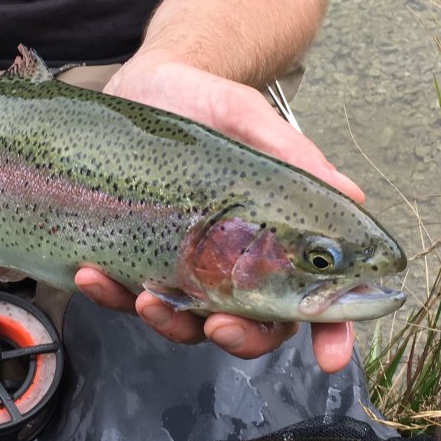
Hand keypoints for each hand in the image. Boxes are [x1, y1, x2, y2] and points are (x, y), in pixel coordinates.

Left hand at [77, 53, 364, 373]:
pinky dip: (110, 294)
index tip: (333, 358)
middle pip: (250, 326)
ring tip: (146, 299)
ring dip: (168, 323)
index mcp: (276, 240)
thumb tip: (349, 195)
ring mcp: (183, 267)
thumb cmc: (209, 101)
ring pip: (185, 322)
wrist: (146, 82)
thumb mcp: (250, 120)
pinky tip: (91, 273)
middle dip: (238, 338)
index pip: (312, 299)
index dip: (330, 334)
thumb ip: (294, 156)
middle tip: (220, 326)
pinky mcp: (135, 258)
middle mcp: (233, 264)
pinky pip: (125, 294)